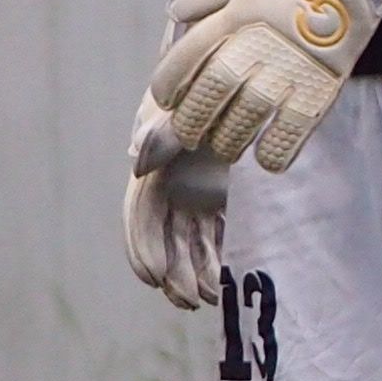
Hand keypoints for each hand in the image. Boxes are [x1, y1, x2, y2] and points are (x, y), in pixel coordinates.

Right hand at [120, 97, 227, 308]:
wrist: (245, 80)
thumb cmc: (208, 91)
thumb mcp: (184, 107)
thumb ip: (162, 128)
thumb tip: (137, 155)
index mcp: (156, 167)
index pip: (140, 216)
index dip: (143, 248)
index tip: (154, 278)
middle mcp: (172, 186)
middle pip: (164, 238)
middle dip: (172, 273)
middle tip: (188, 300)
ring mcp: (197, 194)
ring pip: (189, 243)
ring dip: (195, 273)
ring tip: (210, 298)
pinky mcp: (221, 199)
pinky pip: (216, 236)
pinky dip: (219, 258)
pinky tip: (230, 280)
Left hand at [146, 0, 381, 170]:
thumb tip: (176, 13)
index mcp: (234, 15)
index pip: (186, 58)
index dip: (169, 84)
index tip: (166, 99)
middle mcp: (256, 44)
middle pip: (210, 94)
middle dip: (192, 121)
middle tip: (190, 133)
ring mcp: (288, 68)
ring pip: (244, 119)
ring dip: (227, 140)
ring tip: (224, 146)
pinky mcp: (319, 87)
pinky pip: (292, 132)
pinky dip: (275, 152)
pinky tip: (266, 158)